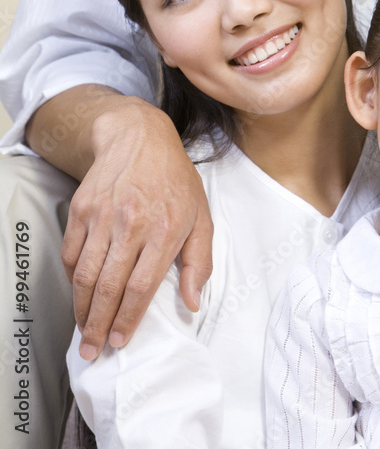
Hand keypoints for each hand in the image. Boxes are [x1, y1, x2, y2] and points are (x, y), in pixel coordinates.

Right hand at [60, 95, 213, 358]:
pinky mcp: (82, 208)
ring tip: (84, 329)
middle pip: (108, 286)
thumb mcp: (201, 215)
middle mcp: (131, 223)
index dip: (128, 319)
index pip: (141, 286)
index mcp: (165, 228)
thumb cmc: (175, 179)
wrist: (139, 137)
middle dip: (99, 324)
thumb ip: (199, 261)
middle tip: (94, 349)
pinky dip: (73, 279)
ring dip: (82, 308)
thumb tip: (193, 302)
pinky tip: (80, 293)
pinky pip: (72, 253)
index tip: (121, 341)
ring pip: (85, 274)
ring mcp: (103, 215)